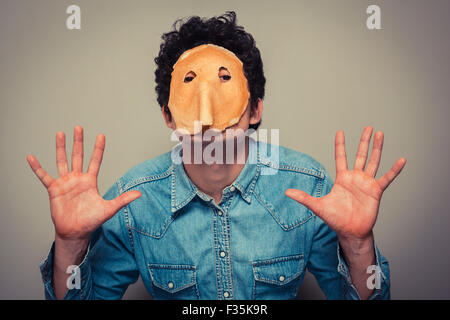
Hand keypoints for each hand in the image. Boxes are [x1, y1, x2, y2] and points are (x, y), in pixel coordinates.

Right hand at [27, 126, 140, 240]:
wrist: (76, 232)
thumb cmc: (92, 221)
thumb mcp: (109, 209)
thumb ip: (123, 199)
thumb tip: (140, 194)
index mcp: (90, 181)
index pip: (95, 160)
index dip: (98, 148)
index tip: (101, 135)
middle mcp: (77, 179)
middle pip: (78, 156)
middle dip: (78, 142)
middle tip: (78, 127)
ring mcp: (65, 183)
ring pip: (62, 161)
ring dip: (60, 148)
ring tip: (60, 133)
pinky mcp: (54, 190)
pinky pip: (44, 176)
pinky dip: (37, 167)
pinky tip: (31, 157)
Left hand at [285, 126, 405, 240]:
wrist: (350, 231)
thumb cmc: (335, 219)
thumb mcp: (318, 206)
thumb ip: (304, 197)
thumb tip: (286, 192)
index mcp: (342, 178)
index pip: (341, 157)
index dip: (340, 144)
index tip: (340, 131)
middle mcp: (355, 178)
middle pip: (361, 155)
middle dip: (364, 141)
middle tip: (369, 128)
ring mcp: (367, 183)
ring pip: (373, 161)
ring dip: (378, 148)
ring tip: (381, 135)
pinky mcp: (376, 191)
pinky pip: (387, 178)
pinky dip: (394, 170)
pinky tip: (401, 160)